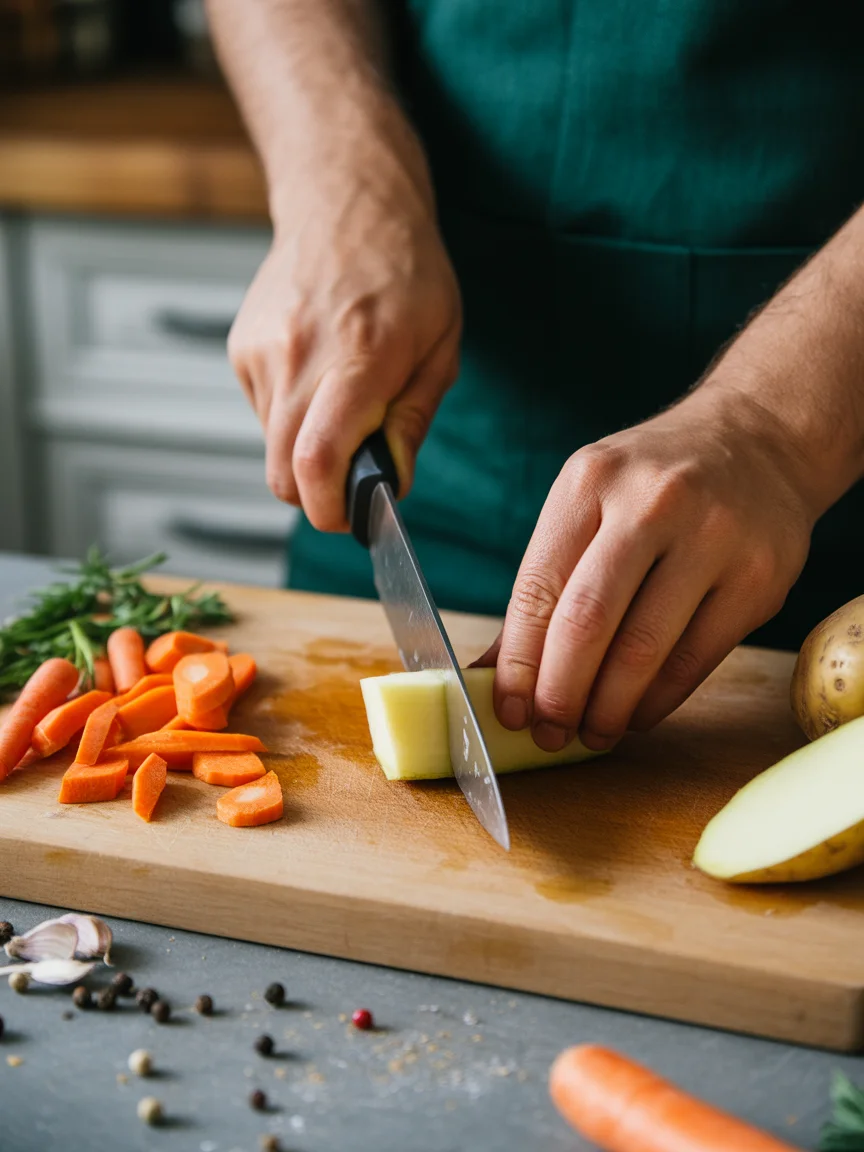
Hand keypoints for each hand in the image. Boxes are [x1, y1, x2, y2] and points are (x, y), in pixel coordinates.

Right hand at [228, 141, 461, 529]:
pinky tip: (316, 374)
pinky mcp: (240, 349)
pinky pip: (263, 413)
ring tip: (341, 400)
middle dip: (316, 493)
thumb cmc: (406, 270)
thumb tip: (393, 484)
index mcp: (360, 358)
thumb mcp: (440, 346)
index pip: (319, 461)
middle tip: (353, 476)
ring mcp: (261, 352)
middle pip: (282, 473)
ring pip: (272, 447)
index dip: (330, 509)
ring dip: (306, 449)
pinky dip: (291, 416)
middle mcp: (299, 357)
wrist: (345, 202)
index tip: (351, 518)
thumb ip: (413, 420)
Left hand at [478, 392, 815, 751]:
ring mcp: (713, 538)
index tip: (507, 709)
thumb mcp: (589, 501)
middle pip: (587, 622)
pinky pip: (694, 660)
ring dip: (608, 708)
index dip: (518, 662)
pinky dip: (656, 701)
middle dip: (558, 693)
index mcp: (591, 481)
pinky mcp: (759, 578)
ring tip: (590, 733)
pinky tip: (636, 714)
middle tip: (548, 732)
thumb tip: (493, 672)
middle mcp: (652, 502)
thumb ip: (544, 583)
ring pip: (643, 649)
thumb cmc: (653, 484)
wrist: (758, 441)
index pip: (538, 588)